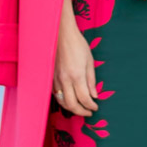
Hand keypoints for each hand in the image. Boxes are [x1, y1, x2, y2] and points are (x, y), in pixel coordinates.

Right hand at [54, 0, 98, 115]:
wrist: (61, 34)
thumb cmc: (77, 45)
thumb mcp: (89, 61)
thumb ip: (91, 80)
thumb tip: (94, 96)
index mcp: (77, 75)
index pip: (84, 98)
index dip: (91, 106)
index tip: (95, 107)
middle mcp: (65, 80)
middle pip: (72, 104)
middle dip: (81, 112)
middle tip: (89, 112)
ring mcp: (56, 79)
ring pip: (62, 101)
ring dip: (72, 108)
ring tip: (80, 108)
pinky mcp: (50, 78)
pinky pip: (57, 94)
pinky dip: (63, 100)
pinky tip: (69, 99)